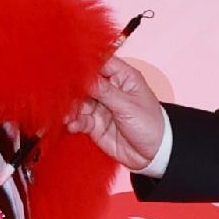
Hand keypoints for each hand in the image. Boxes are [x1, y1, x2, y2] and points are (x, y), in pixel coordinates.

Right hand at [66, 54, 168, 175]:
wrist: (155, 154)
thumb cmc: (151, 125)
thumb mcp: (128, 106)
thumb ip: (105, 92)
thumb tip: (85, 77)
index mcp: (123, 78)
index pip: (100, 63)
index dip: (85, 64)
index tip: (70, 67)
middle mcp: (110, 90)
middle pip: (85, 83)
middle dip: (73, 89)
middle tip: (63, 94)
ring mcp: (101, 107)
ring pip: (79, 102)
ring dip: (71, 108)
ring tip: (68, 115)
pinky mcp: (95, 124)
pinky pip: (80, 120)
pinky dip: (74, 122)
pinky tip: (72, 125)